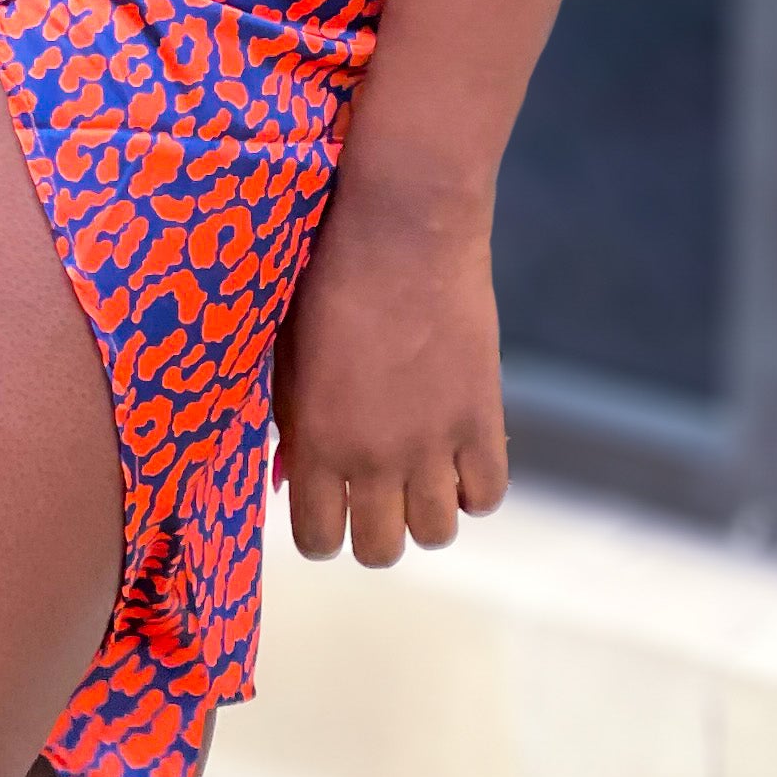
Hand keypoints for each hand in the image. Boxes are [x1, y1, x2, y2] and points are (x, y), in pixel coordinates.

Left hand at [272, 158, 507, 566]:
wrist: (405, 227)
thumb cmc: (329, 277)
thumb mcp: (289, 353)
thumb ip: (291, 423)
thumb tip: (294, 477)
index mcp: (318, 441)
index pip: (318, 540)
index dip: (321, 528)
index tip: (327, 503)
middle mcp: (375, 457)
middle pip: (380, 550)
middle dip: (373, 527)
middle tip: (374, 488)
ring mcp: (434, 443)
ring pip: (436, 534)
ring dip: (426, 509)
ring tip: (419, 469)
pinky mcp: (483, 419)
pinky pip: (487, 495)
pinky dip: (473, 485)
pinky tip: (458, 452)